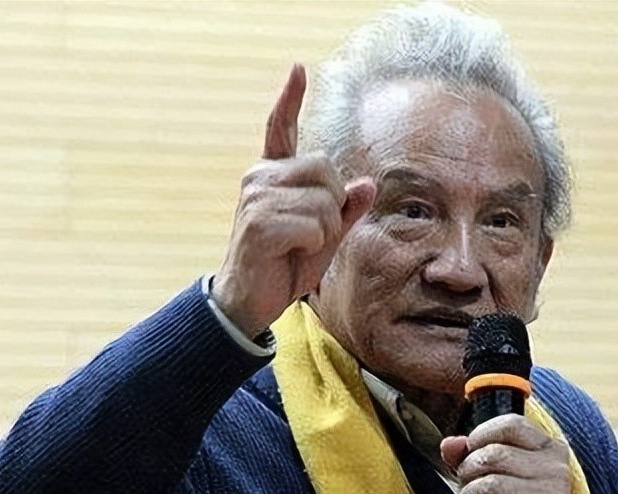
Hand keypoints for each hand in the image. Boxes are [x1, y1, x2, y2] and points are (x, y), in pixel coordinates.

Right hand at [211, 64, 375, 337]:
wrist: (250, 300)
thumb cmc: (286, 264)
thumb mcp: (324, 236)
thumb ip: (345, 210)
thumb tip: (366, 185)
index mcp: (272, 174)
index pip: (280, 128)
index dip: (290, 98)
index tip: (298, 68)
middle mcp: (259, 177)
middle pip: (325, 168)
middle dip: (333, 205)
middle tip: (313, 232)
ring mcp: (256, 198)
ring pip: (323, 201)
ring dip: (324, 231)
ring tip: (299, 246)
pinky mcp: (259, 224)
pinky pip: (313, 226)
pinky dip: (313, 245)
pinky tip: (290, 253)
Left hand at [440, 414, 571, 493]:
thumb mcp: (496, 476)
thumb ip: (471, 455)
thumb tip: (450, 444)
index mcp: (550, 449)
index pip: (511, 425)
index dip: (480, 436)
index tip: (470, 454)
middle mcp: (557, 471)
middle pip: (494, 455)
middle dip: (468, 472)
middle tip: (466, 488)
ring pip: (492, 485)